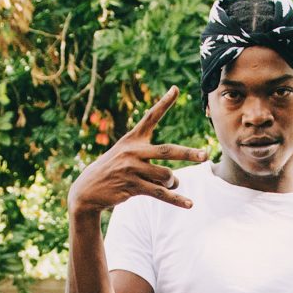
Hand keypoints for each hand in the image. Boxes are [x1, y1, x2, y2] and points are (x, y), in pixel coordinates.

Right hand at [68, 86, 207, 214]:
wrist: (87, 190)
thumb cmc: (113, 170)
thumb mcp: (126, 155)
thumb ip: (152, 161)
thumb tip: (176, 179)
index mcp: (132, 139)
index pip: (150, 117)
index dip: (164, 103)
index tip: (176, 89)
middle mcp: (132, 152)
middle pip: (167, 151)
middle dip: (188, 154)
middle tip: (204, 155)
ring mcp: (132, 169)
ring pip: (166, 175)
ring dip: (172, 182)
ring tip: (169, 184)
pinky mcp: (132, 187)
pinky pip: (161, 193)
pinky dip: (176, 199)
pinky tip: (189, 204)